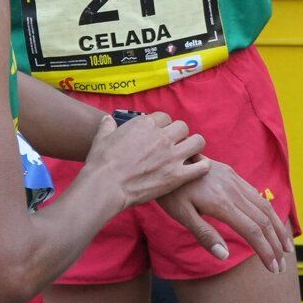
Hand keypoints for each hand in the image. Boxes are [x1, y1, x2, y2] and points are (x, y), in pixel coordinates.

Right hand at [84, 111, 208, 208]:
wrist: (106, 185)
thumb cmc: (101, 162)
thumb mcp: (102, 137)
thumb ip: (107, 126)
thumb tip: (107, 119)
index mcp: (145, 124)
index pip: (164, 117)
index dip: (162, 126)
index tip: (158, 135)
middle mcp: (162, 136)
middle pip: (182, 127)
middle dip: (179, 135)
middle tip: (173, 146)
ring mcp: (172, 156)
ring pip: (197, 142)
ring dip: (194, 146)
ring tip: (187, 154)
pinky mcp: (177, 175)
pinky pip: (201, 166)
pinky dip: (202, 166)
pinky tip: (196, 168)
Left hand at [157, 161, 293, 272]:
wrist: (169, 156)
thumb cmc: (171, 190)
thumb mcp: (181, 215)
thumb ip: (204, 235)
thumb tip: (225, 256)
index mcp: (222, 203)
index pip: (253, 231)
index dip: (266, 251)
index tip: (273, 268)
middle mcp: (233, 190)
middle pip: (264, 220)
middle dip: (276, 245)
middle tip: (281, 266)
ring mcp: (235, 181)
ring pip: (265, 206)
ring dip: (278, 229)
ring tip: (286, 248)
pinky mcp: (233, 175)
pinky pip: (257, 195)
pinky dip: (269, 213)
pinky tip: (271, 224)